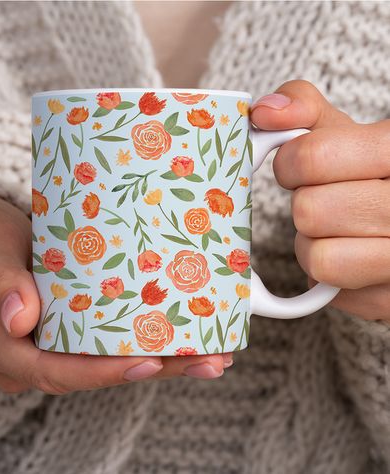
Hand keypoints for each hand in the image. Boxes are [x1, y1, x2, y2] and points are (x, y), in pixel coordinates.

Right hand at [0, 193, 229, 393]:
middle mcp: (27, 354)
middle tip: (205, 361)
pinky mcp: (70, 328)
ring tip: (211, 354)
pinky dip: (146, 340)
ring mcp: (51, 343)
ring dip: (161, 360)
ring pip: (106, 361)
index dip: (101, 372)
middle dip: (150, 369)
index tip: (147, 362)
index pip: (53, 371)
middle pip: (91, 372)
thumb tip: (22, 320)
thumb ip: (0, 282)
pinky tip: (186, 337)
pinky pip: (108, 342)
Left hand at [251, 80, 389, 320]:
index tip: (297, 167)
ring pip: (320, 258)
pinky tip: (351, 256)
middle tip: (325, 200)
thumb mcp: (342, 131)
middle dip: (306, 206)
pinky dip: (328, 275)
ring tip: (337, 231)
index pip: (313, 157)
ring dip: (313, 244)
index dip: (290, 164)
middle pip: (310, 211)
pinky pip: (331, 291)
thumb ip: (303, 109)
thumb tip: (264, 112)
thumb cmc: (364, 172)